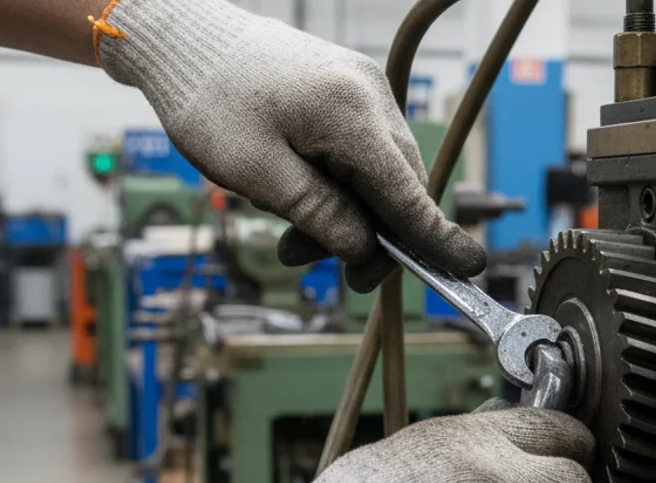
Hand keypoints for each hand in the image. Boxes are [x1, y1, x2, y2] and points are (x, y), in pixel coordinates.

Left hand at [97, 0, 486, 291]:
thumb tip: (366, 249)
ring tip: (290, 236)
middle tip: (322, 265)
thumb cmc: (210, 101)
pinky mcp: (346, 92)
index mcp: (351, 115)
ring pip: (378, 174)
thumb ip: (320, 215)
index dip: (437, 238)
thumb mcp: (258, 174)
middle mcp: (370, 97)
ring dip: (347, 214)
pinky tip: (297, 197)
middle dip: (369, 236)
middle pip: (398, 187)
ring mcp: (361, 90)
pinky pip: (360, 152)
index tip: (468, 268)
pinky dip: (339, 186)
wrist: (186, 41)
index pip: (408, 193)